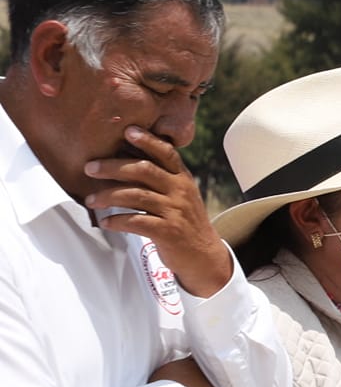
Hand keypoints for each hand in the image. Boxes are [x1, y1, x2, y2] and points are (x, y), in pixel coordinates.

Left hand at [85, 127, 232, 296]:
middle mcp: (180, 191)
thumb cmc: (184, 222)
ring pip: (136, 195)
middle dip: (113, 166)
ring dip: (108, 196)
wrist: (204, 255)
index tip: (127, 131)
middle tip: (89, 167)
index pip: (166, 153)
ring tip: (90, 199)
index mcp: (182, 179)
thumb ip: (160, 178)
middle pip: (144, 170)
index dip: (147, 140)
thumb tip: (126, 157)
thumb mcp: (180, 195)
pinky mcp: (168, 232)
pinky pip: (136, 222)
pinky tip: (105, 222)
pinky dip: (117, 221)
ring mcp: (175, 211)